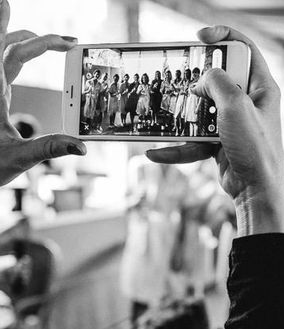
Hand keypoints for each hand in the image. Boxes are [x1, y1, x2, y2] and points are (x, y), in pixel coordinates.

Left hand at [0, 0, 85, 185]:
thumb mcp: (19, 158)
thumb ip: (50, 148)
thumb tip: (81, 145)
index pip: (11, 53)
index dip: (25, 35)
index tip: (34, 20)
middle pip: (11, 47)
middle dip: (39, 38)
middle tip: (67, 39)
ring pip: (6, 54)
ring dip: (28, 43)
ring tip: (53, 42)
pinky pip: (8, 68)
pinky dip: (22, 57)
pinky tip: (29, 60)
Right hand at [147, 26, 283, 235]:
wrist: (256, 191)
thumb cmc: (254, 146)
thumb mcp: (235, 105)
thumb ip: (216, 81)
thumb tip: (201, 84)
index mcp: (262, 87)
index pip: (244, 48)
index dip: (223, 36)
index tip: (199, 36)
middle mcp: (249, 102)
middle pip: (217, 78)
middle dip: (195, 80)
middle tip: (178, 78)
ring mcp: (234, 124)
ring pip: (201, 110)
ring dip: (182, 115)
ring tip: (160, 115)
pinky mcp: (221, 143)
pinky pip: (194, 139)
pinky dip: (176, 148)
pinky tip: (155, 153)